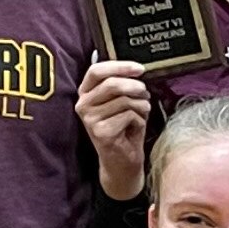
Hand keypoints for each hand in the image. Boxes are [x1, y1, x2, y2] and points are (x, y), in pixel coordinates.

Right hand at [76, 57, 153, 199]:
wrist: (123, 161)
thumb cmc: (125, 128)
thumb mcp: (123, 101)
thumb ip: (123, 84)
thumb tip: (135, 69)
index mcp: (86, 93)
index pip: (96, 70)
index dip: (119, 66)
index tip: (139, 69)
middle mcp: (83, 104)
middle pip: (112, 84)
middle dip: (136, 87)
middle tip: (145, 94)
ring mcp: (89, 119)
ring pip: (124, 100)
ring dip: (141, 106)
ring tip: (140, 115)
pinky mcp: (100, 132)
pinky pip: (128, 115)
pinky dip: (139, 120)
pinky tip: (134, 129)